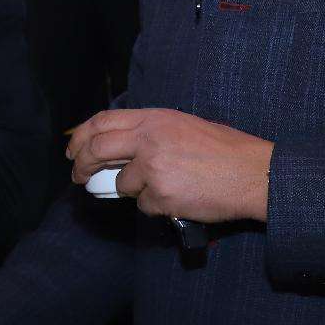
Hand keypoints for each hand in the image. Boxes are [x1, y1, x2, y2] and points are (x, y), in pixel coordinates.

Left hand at [67, 107, 272, 223]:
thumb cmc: (225, 150)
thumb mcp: (184, 125)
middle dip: (82, 166)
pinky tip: (180, 197)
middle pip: (97, 150)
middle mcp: (148, 139)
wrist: (252, 173)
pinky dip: (157, 205)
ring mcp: (152, 168)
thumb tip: (119, 145)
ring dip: (136, 190)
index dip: (81, 136)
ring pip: (123, 184)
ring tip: (168, 186)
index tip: (73, 149)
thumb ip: (149, 132)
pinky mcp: (160, 195)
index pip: (102, 121)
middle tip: (79, 176)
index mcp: (154, 118)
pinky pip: (145, 205)